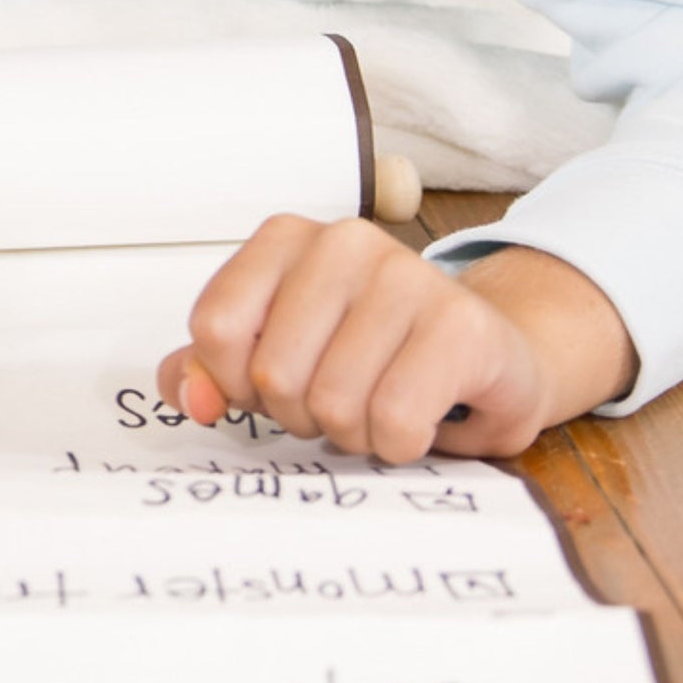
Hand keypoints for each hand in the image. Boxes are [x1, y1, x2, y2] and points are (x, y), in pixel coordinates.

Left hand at [156, 216, 635, 462]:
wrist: (490, 355)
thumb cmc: (375, 356)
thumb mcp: (281, 356)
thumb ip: (214, 371)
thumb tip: (192, 397)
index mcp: (289, 239)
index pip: (215, 327)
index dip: (237, 381)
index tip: (277, 380)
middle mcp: (345, 242)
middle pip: (273, 374)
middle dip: (302, 414)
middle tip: (343, 397)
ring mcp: (407, 276)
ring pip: (332, 403)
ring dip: (355, 433)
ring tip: (383, 403)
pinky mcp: (459, 326)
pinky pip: (393, 420)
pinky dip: (399, 444)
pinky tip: (421, 418)